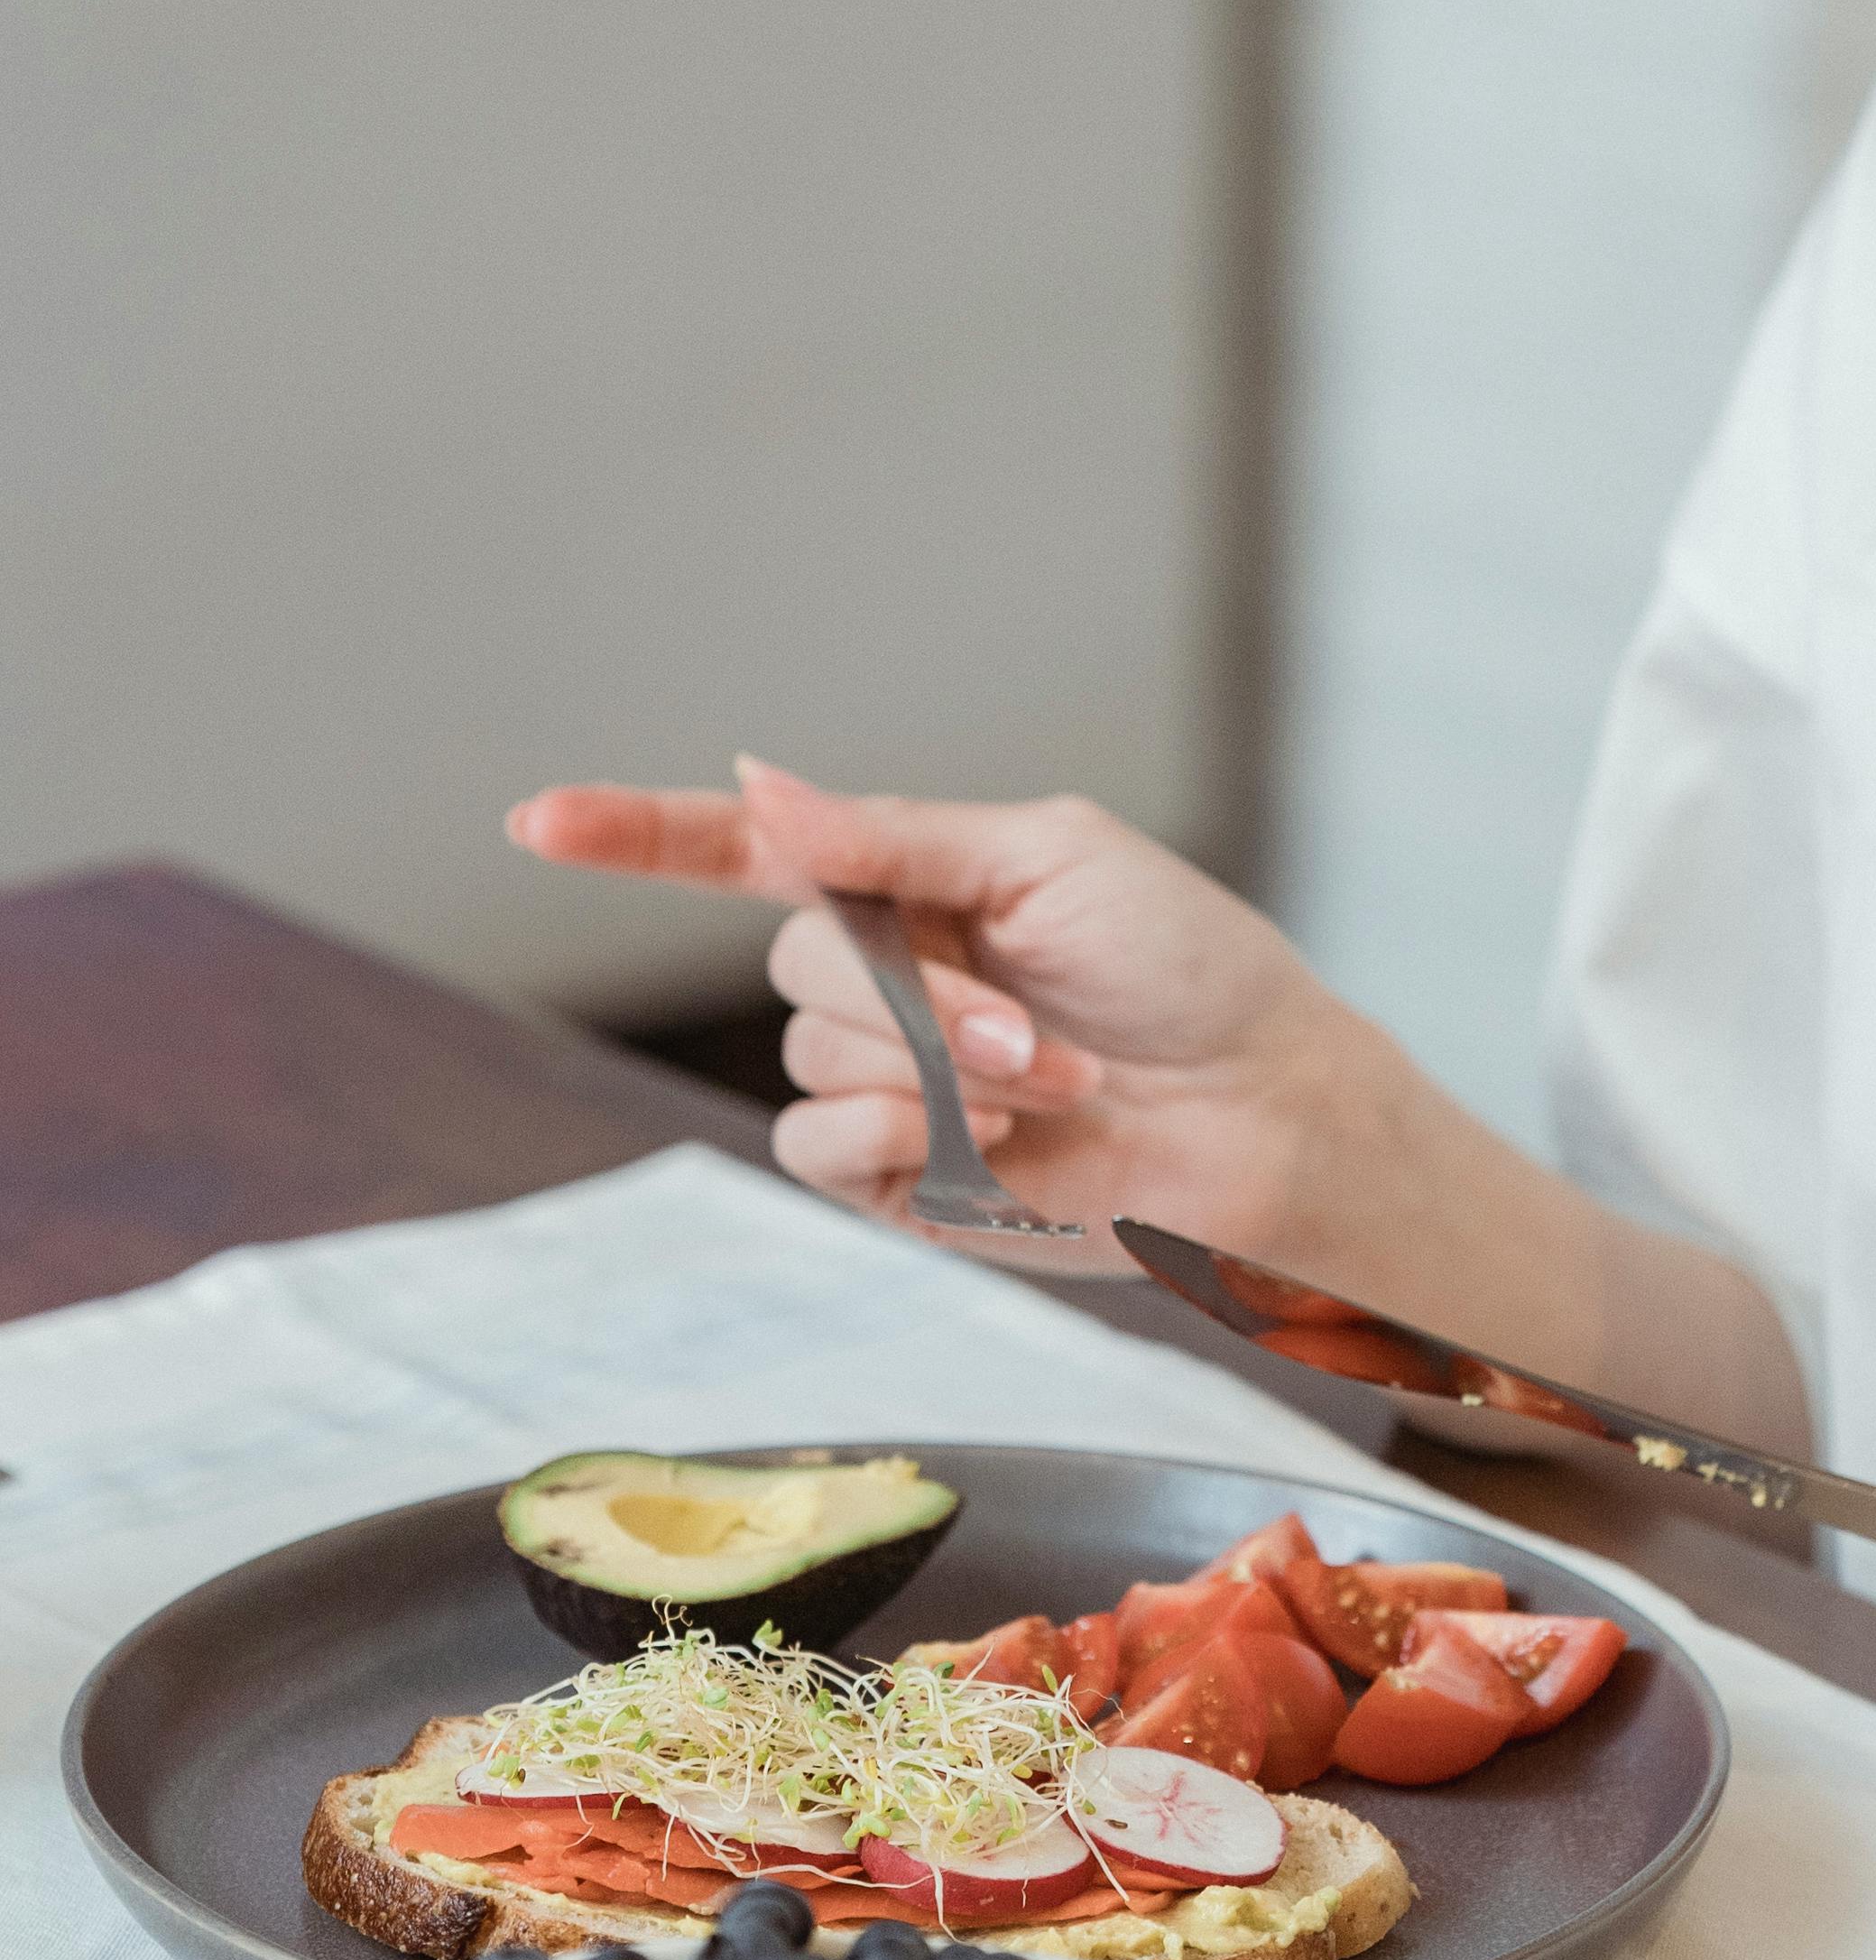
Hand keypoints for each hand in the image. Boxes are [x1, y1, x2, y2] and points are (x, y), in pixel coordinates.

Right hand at [507, 757, 1376, 1275]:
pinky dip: (895, 1140)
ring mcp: (881, 1080)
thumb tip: (755, 783)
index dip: (634, 835)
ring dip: (936, 1072)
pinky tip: (989, 1147)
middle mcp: (880, 976)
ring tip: (1052, 1083)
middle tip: (1038, 1021)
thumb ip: (891, 839)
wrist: (1259, 1114)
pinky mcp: (892, 1176)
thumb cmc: (1185, 968)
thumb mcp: (1048, 858)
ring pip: (811, 1057)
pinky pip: (817, 1146)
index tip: (532, 822)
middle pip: (794, 963)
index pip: (739, 849)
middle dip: (916, 993)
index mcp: (909, 877)